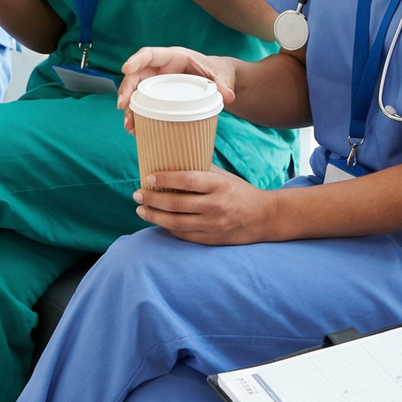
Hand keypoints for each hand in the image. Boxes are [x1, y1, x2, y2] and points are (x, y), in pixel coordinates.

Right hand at [117, 46, 236, 131]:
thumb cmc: (218, 72)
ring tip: (129, 126)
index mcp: (173, 57)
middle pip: (137, 75)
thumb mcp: (221, 76)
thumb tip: (228, 97)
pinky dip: (139, 117)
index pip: (149, 54)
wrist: (219, 80)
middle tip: (122, 105)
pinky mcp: (159, 97)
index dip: (136, 60)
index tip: (126, 69)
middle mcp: (161, 69)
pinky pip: (144, 105)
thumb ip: (222, 85)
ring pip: (137, 92)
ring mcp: (158, 83)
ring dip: (130, 109)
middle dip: (126, 89)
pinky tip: (136, 131)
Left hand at [133, 167, 281, 244]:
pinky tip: (159, 221)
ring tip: (141, 210)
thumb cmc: (241, 192)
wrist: (264, 217)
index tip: (148, 177)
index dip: (165, 179)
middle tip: (137, 195)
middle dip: (152, 199)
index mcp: (219, 185)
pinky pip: (184, 235)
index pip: (187, 180)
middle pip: (177, 204)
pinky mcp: (212, 240)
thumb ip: (202, 171)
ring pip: (176, 223)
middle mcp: (216, 206)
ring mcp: (214, 225)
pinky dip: (169, 228)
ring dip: (154, 216)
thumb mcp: (224, 177)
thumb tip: (173, 162)